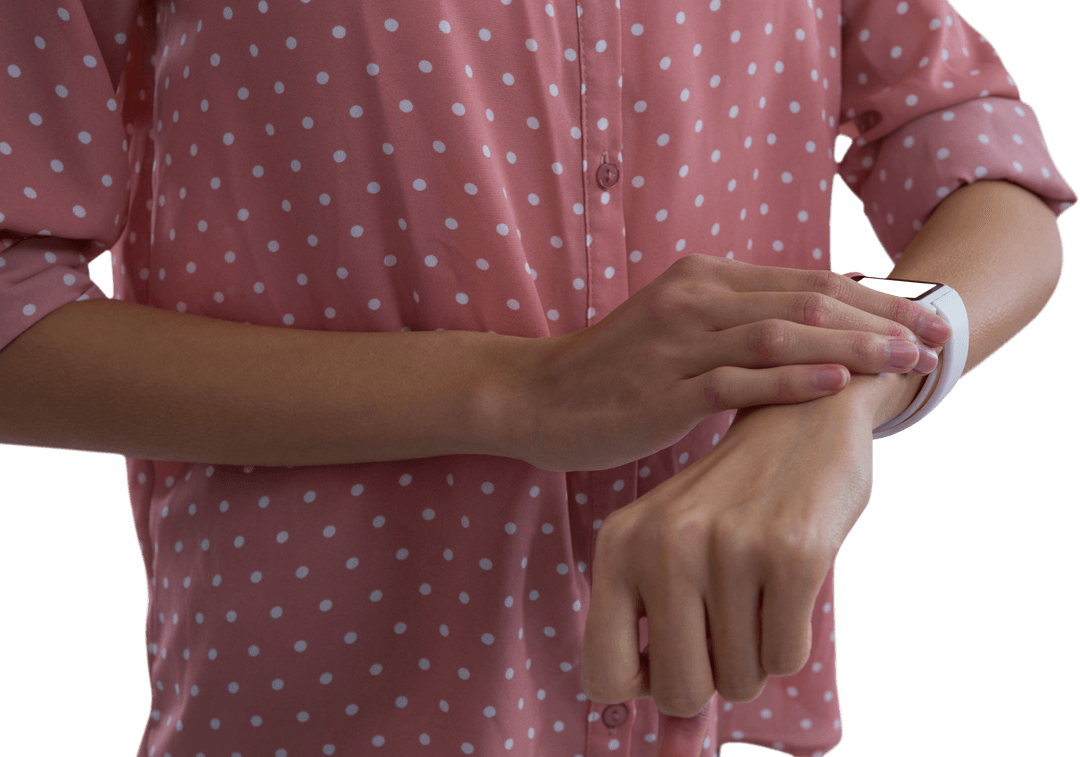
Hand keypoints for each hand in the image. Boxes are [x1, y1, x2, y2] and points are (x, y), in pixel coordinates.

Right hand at [519, 253, 946, 472]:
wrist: (536, 396)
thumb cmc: (614, 369)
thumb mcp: (680, 324)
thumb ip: (746, 314)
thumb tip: (832, 304)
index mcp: (704, 278)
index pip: (807, 281)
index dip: (874, 299)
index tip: (923, 318)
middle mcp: (695, 298)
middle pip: (807, 302)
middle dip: (879, 320)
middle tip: (933, 339)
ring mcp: (677, 343)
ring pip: (780, 336)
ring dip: (851, 348)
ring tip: (904, 363)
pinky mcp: (661, 390)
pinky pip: (736, 381)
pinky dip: (791, 381)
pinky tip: (835, 385)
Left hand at [580, 398, 876, 756]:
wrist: (798, 419)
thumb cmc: (728, 500)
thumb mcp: (664, 539)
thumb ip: (648, 616)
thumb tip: (664, 717)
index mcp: (618, 546)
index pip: (603, 676)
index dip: (644, 683)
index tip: (675, 656)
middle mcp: (663, 546)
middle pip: (679, 692)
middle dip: (711, 677)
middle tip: (728, 626)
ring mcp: (727, 548)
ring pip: (741, 679)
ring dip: (756, 653)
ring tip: (757, 589)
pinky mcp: (791, 553)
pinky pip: (786, 658)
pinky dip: (791, 638)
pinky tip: (787, 583)